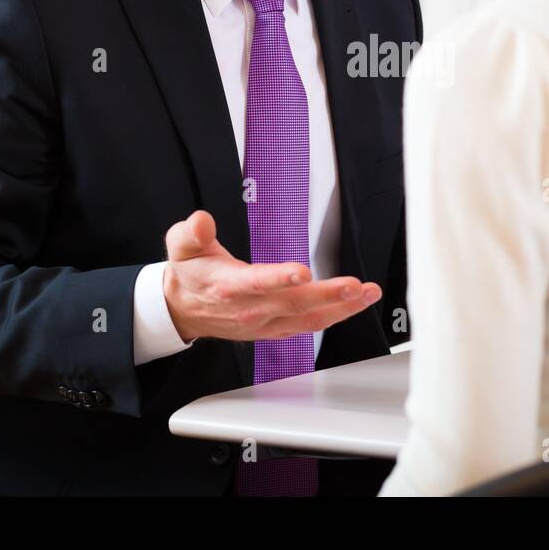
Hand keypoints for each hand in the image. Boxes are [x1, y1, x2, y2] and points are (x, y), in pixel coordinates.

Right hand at [161, 210, 381, 342]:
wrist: (183, 310)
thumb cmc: (190, 274)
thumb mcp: (181, 246)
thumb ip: (192, 233)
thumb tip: (201, 221)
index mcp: (227, 286)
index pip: (256, 283)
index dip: (279, 279)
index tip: (302, 272)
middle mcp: (249, 308)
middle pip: (292, 304)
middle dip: (327, 295)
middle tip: (355, 285)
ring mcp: (265, 322)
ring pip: (307, 319)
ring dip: (341, 308)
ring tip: (367, 293)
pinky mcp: (275, 329)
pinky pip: (309, 326)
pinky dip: (334, 316)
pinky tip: (355, 304)